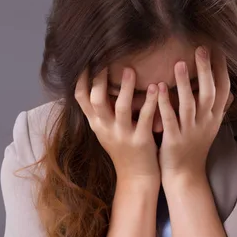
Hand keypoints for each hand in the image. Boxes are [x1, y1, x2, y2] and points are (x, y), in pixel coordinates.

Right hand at [75, 66, 159, 186]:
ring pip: (121, 108)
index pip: (80, 97)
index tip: (85, 58)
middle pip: (96, 100)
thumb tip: (97, 80)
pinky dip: (150, 102)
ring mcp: (123, 135)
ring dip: (126, 88)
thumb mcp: (106, 130)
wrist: (136, 178)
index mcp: (96, 123)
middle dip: (100, 79)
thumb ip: (101, 109)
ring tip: (130, 70)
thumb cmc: (123, 149)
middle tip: (107, 58)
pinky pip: (145, 118)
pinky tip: (156, 88)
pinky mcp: (141, 141)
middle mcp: (106, 128)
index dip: (81, 77)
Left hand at [157, 46, 233, 183]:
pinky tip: (158, 88)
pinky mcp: (174, 141)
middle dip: (205, 70)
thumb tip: (230, 92)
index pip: (223, 90)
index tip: (218, 49)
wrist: (185, 176)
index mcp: (214, 118)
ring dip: (183, 83)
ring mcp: (190, 132)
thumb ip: (217, 109)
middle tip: (201, 49)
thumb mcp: (209, 127)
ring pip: (189, 104)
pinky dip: (165, 103)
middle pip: (208, 93)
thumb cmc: (194, 148)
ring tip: (178, 63)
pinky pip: (170, 118)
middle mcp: (205, 123)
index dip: (221, 70)